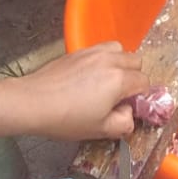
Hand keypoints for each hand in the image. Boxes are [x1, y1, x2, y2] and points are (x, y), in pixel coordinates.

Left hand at [18, 42, 148, 139]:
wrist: (32, 102)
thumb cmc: (66, 118)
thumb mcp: (100, 130)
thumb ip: (124, 123)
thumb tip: (128, 114)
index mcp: (119, 79)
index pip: (145, 82)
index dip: (140, 97)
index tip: (128, 107)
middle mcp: (109, 60)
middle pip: (136, 61)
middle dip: (133, 77)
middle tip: (119, 95)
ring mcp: (92, 52)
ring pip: (119, 49)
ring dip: (120, 63)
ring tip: (107, 81)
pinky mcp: (77, 51)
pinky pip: (101, 48)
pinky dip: (103, 59)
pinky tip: (90, 76)